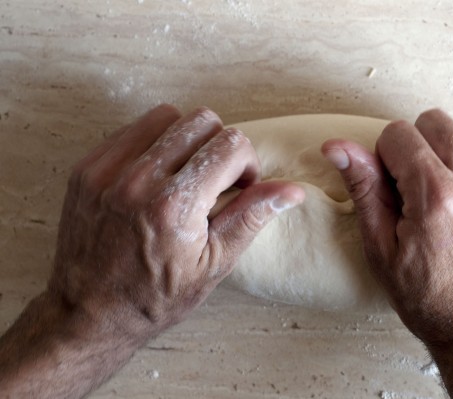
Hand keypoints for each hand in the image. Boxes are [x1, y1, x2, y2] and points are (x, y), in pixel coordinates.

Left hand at [49, 104, 303, 339]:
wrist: (91, 312)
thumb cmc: (157, 295)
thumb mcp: (215, 263)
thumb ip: (252, 216)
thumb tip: (293, 190)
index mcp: (176, 206)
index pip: (230, 144)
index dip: (247, 163)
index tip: (239, 187)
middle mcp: (138, 180)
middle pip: (201, 120)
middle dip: (219, 145)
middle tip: (215, 179)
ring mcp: (107, 171)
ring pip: (166, 115)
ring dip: (186, 138)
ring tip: (185, 174)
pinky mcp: (88, 168)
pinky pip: (133, 129)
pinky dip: (154, 143)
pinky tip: (158, 176)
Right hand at [323, 109, 452, 396]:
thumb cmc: (432, 302)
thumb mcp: (382, 251)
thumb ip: (364, 189)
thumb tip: (339, 147)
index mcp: (436, 198)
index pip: (399, 132)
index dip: (386, 156)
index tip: (392, 183)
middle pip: (437, 121)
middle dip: (418, 145)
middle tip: (416, 185)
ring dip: (451, 150)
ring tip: (446, 190)